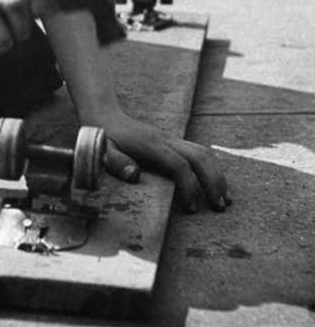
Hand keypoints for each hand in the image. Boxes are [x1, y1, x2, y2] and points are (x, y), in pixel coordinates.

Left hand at [97, 109, 229, 212]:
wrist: (105, 117)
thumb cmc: (104, 138)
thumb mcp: (102, 150)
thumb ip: (115, 163)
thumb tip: (134, 175)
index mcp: (151, 146)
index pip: (179, 166)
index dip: (189, 187)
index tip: (190, 209)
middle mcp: (166, 140)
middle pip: (200, 157)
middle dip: (213, 182)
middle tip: (218, 207)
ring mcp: (171, 139)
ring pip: (204, 153)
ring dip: (217, 175)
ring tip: (224, 199)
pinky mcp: (172, 142)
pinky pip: (199, 152)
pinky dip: (211, 168)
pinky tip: (214, 184)